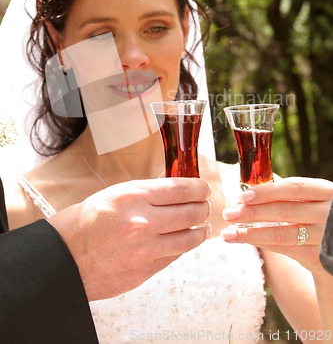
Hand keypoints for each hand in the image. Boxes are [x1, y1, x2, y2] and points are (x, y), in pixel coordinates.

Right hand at [49, 177, 210, 300]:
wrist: (64, 257)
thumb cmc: (86, 221)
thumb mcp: (116, 194)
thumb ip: (147, 193)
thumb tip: (175, 191)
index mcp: (134, 197)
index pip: (181, 189)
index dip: (199, 188)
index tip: (203, 188)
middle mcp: (143, 222)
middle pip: (191, 213)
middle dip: (202, 208)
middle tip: (204, 206)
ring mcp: (146, 249)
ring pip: (190, 238)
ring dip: (200, 230)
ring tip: (202, 226)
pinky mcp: (145, 270)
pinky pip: (175, 256)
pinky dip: (183, 247)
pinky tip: (183, 241)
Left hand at [220, 176, 332, 272]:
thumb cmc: (319, 215)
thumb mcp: (314, 198)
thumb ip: (289, 193)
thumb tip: (249, 190)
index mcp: (326, 191)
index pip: (294, 188)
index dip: (267, 191)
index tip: (242, 196)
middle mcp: (327, 213)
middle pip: (284, 211)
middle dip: (252, 213)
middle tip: (228, 214)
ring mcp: (324, 236)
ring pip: (282, 233)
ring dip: (251, 234)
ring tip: (228, 233)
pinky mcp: (319, 257)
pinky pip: (285, 249)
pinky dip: (262, 244)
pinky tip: (245, 240)